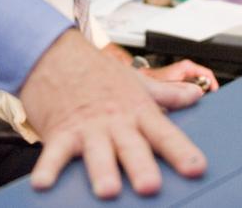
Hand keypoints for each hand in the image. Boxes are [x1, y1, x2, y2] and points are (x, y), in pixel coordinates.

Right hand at [20, 30, 207, 197]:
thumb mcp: (136, 81)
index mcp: (136, 111)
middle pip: (132, 146)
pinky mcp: (60, 131)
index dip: (181, 152)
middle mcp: (115, 121)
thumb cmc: (95, 72)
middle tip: (150, 186)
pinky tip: (46, 183)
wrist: (55, 52)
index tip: (196, 168)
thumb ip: (166, 94)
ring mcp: (87, 127)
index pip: (164, 133)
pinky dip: (49, 168)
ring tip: (108, 189)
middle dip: (141, 167)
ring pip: (97, 152)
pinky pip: (54, 152)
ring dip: (103, 170)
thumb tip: (194, 94)